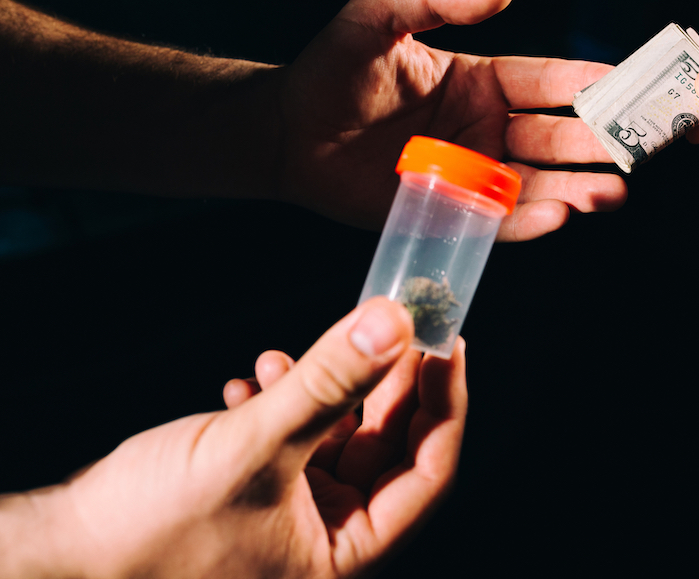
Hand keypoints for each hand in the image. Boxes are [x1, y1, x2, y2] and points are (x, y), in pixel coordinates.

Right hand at [2, 298, 466, 577]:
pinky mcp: (262, 493)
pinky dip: (284, 403)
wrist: (68, 555)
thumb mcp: (253, 445)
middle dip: (384, 381)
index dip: (444, 402)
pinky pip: (296, 438)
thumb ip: (328, 382)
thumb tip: (394, 325)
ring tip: (287, 358)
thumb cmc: (150, 532)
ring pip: (339, 435)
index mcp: (347, 552)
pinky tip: (251, 382)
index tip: (448, 342)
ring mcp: (295, 514)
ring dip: (325, 387)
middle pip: (388, 445)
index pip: (429, 471)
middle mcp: (329, 537)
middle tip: (385, 325)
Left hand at [273, 0, 626, 241]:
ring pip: (539, 182)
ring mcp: (471, 175)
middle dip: (600, 141)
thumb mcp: (377, 16)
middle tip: (641, 146)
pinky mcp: (450, 214)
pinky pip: (499, 221)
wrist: (287, 136)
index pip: (547, 81)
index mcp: (480, 81)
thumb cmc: (330, 70)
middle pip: (556, 135)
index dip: (590, 81)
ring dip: (580, 187)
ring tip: (615, 191)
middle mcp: (485, 129)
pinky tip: (561, 214)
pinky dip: (531, 221)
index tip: (633, 82)